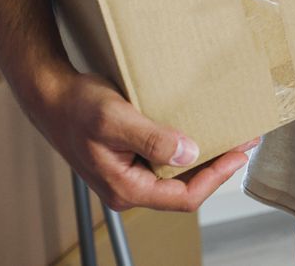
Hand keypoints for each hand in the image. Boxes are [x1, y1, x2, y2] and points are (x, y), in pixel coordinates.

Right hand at [21, 66, 257, 212]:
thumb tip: (189, 155)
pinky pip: (166, 163)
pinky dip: (187, 150)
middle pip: (184, 190)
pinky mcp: (129, 160)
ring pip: (176, 177)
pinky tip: (201, 132)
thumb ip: (152, 140)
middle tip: (244, 142)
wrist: (50, 96)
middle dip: (218, 168)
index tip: (240, 152)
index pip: (183, 197)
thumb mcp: (116, 119)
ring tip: (230, 136)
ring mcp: (129, 176)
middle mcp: (128, 188)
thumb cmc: (76, 106)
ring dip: (205, 158)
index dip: (217, 177)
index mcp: (126, 188)